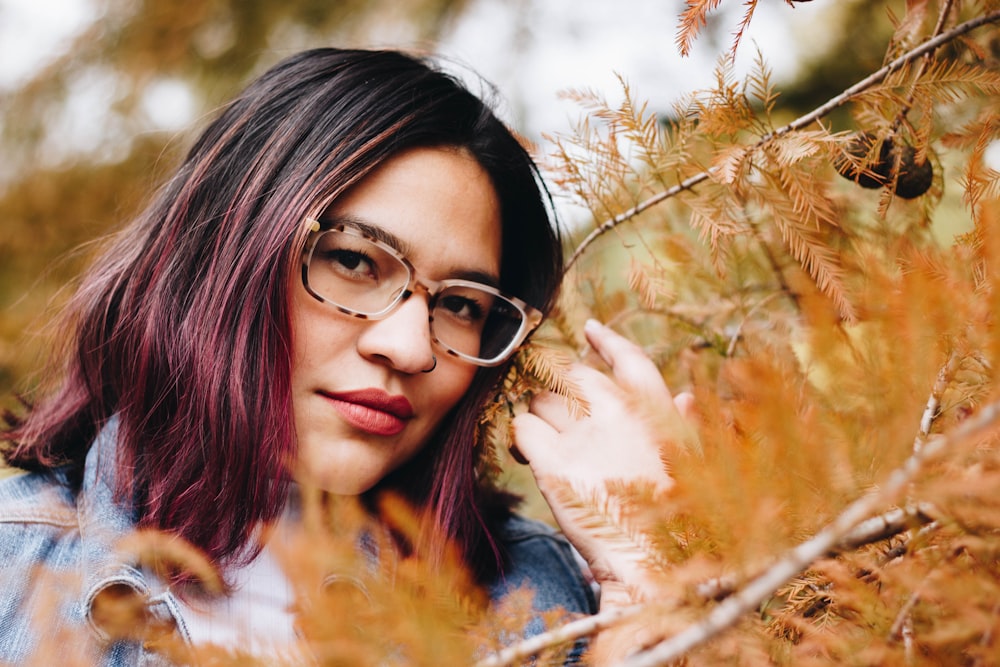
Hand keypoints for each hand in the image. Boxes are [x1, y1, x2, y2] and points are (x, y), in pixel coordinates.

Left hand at [512, 319, 695, 599]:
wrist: (656, 565)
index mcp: (656, 407)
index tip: (590, 330)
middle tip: (557, 416)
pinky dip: (521, 438)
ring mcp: (583, 435)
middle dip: (560, 392)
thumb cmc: (682, 517)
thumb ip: (685, 425)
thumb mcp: (694, 462)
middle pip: (571, 376)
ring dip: (539, 416)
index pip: (627, 356)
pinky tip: (529, 455)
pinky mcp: (553, 465)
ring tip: (544, 443)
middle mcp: (617, 411)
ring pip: (541, 400)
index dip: (605, 340)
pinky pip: (522, 428)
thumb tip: (685, 398)